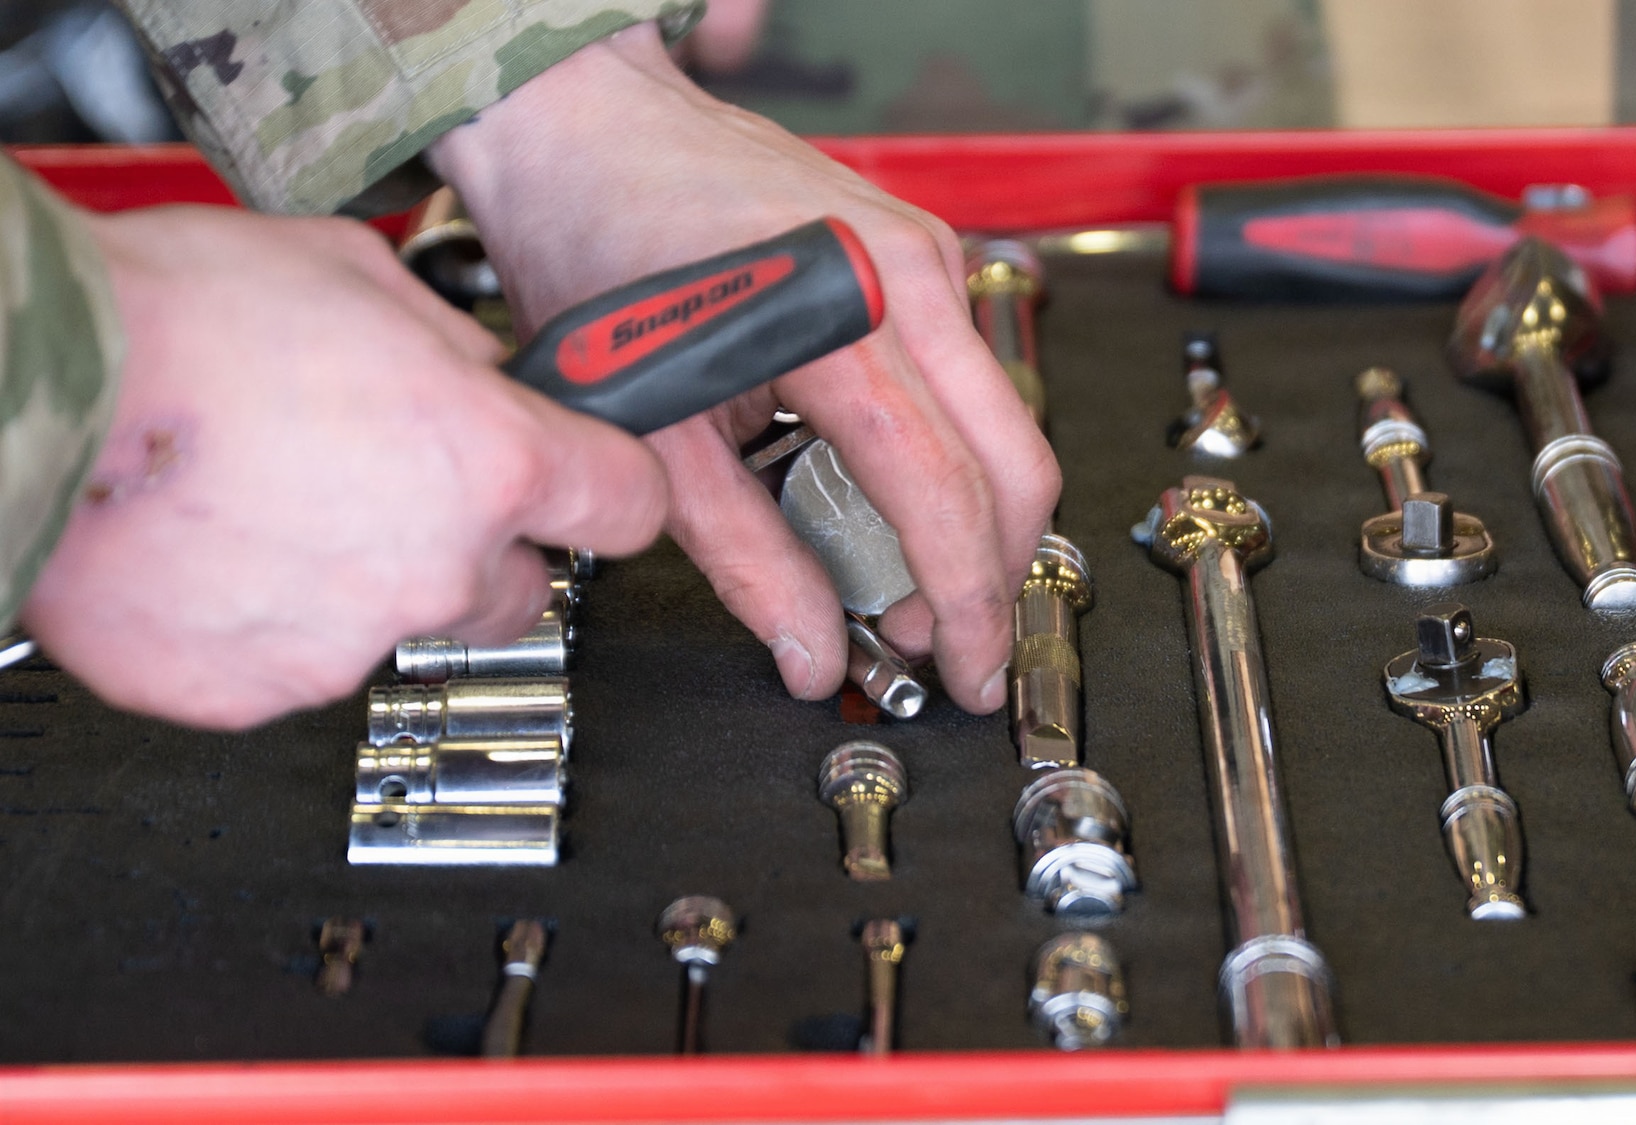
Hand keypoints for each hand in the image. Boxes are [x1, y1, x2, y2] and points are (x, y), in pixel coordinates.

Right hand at [21, 206, 670, 728]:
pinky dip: (268, 621)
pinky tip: (216, 551)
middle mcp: (437, 564)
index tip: (592, 486)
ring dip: (363, 580)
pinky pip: (293, 665)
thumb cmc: (173, 318)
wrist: (26, 390)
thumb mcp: (356, 274)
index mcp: (489, 458)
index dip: (609, 489)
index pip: (630, 506)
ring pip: (403, 627)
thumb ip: (453, 344)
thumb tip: (487, 373)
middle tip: (391, 489)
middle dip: (479, 546)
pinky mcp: (253, 692)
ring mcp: (347, 641)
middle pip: (521, 589)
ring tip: (272, 504)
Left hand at [428, 24, 1058, 713]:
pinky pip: (975, 372)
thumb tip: (810, 649)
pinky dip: (958, 450)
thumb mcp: (654, 435)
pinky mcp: (920, 248)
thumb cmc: (600, 248)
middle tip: (950, 643)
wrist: (587, 128)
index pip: (945, 494)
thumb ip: (743, 556)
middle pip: (1018, 462)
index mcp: (840, 323)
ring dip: (980, 514)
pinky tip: (899, 490)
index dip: (969, 603)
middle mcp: (905, 278)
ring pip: (1008, 419)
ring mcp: (924, 252)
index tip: (969, 672)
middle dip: (998, 570)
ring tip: (913, 578)